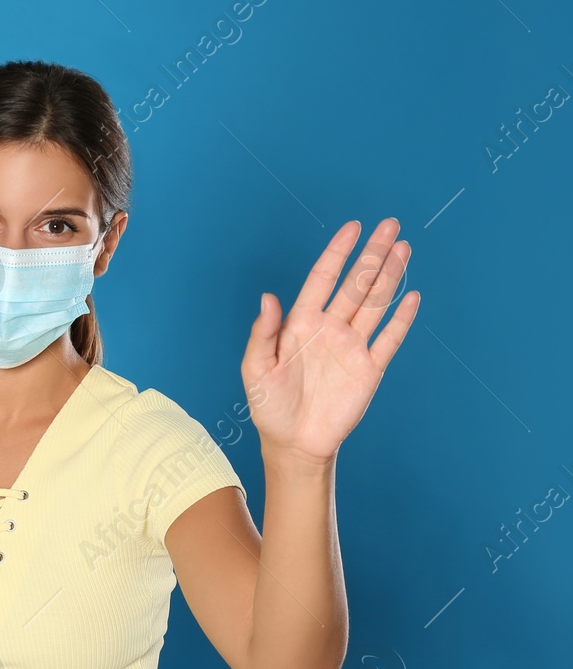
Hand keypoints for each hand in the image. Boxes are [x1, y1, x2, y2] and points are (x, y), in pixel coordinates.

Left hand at [242, 218, 419, 465]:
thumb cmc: (269, 405)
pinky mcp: (369, 369)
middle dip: (372, 254)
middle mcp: (329, 329)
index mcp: (300, 324)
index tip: (353, 227)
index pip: (322, 279)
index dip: (337, 253)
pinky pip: (389, 339)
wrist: (293, 443)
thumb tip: (267, 297)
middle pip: (355, 284)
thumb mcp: (256, 369)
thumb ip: (262, 333)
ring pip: (375, 304)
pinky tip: (411, 296)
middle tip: (390, 225)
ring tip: (403, 248)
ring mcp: (351, 347)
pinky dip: (401, 319)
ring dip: (389, 277)